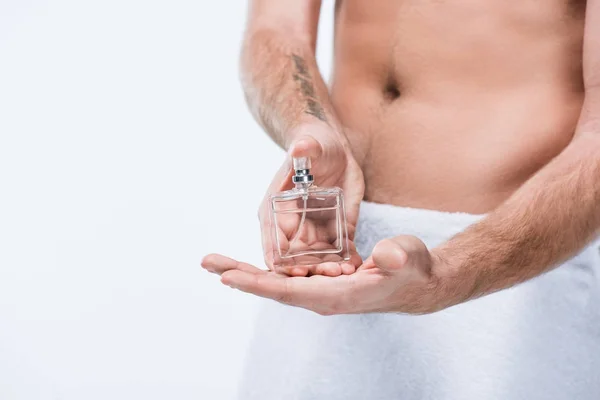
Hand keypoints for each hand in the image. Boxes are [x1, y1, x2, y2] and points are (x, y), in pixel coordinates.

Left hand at [201, 235, 454, 314]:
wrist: (416, 280)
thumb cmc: (412, 269)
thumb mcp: (408, 258)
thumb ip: (398, 256)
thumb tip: (386, 256)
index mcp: (338, 295)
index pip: (289, 291)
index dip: (258, 284)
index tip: (227, 277)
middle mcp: (323, 296)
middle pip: (273, 287)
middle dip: (240, 275)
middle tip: (207, 262)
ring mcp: (321, 290)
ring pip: (276, 282)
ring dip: (246, 272)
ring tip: (217, 261)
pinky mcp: (323, 282)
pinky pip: (287, 276)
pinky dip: (265, 269)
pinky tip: (247, 263)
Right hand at [258, 121, 363, 276]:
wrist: (332, 148)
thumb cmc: (313, 143)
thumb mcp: (311, 145)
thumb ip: (305, 149)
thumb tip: (300, 148)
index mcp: (275, 210)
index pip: (272, 244)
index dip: (282, 261)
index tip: (297, 272)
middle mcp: (292, 226)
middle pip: (296, 259)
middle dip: (312, 270)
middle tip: (333, 275)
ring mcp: (314, 231)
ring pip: (319, 260)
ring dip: (331, 269)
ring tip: (349, 272)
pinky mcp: (335, 230)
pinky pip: (339, 252)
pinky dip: (348, 260)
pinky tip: (360, 264)